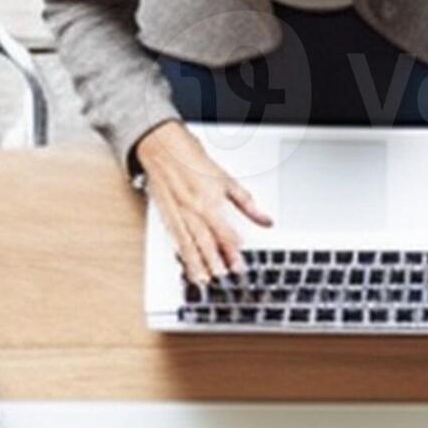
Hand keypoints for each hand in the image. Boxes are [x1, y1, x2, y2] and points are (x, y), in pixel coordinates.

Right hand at [136, 121, 269, 284]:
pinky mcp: (167, 216)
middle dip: (214, 262)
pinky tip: (186, 265)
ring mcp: (178, 214)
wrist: (162, 147)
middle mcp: (192, 210)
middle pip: (205, 241)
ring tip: (203, 280)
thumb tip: (266, 220)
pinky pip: (175, 239)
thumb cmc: (192, 160)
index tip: (239, 264)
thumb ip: (247, 204)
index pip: (223, 231)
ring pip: (188, 244)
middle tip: (222, 278)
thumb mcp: (227, 180)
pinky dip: (181, 254)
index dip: (232, 249)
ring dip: (196, 264)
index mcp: (209, 200)